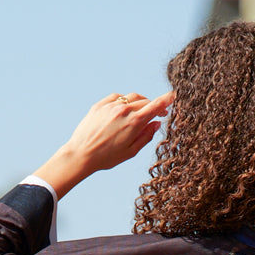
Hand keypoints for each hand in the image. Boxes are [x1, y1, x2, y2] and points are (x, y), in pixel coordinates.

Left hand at [34, 91, 172, 197]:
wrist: (81, 154)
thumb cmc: (106, 157)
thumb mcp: (130, 152)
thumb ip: (146, 136)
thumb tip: (156, 123)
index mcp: (134, 122)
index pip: (155, 106)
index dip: (166, 100)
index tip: (173, 96)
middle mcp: (124, 110)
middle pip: (145, 101)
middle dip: (153, 105)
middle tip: (158, 113)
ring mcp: (111, 105)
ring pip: (131, 97)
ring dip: (140, 102)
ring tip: (140, 113)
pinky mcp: (100, 104)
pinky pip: (117, 97)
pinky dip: (124, 101)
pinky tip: (124, 110)